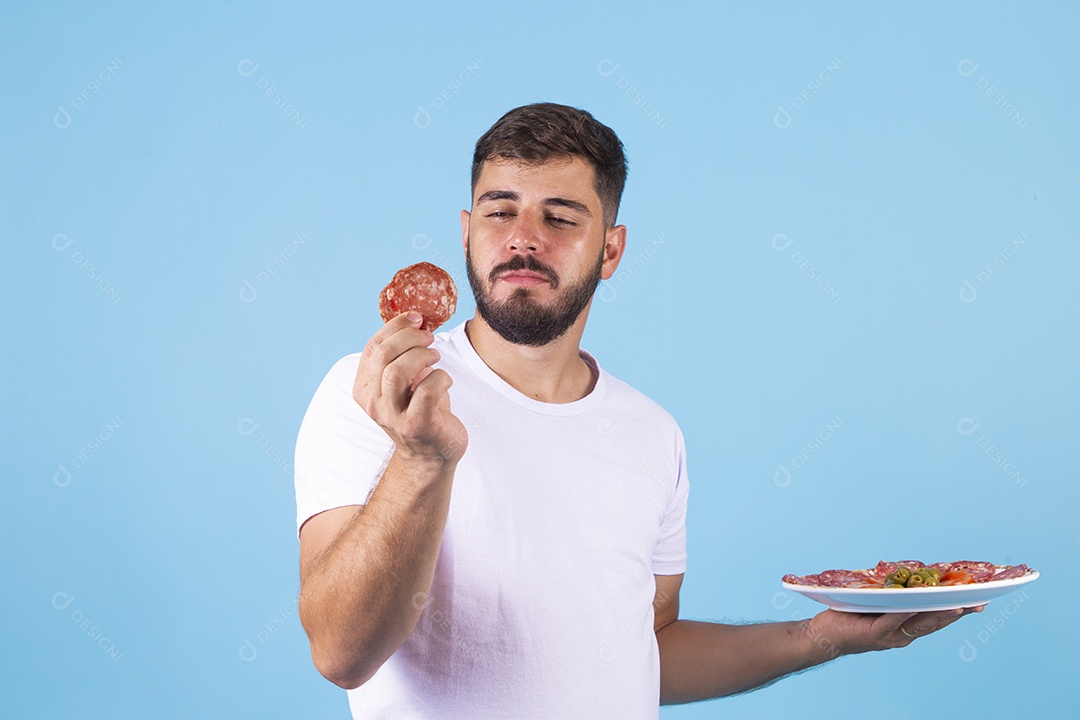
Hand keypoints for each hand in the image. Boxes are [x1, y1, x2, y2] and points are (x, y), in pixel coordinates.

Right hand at [353, 312, 467, 467]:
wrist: (432, 454)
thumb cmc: (420, 409)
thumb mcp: (404, 382)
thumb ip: (400, 357)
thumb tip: (414, 321)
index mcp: (364, 388)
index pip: (372, 347)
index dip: (395, 326)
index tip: (416, 318)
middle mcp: (374, 403)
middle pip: (383, 355)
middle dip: (410, 337)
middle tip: (429, 338)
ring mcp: (393, 416)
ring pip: (398, 371)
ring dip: (422, 355)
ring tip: (435, 356)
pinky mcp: (417, 425)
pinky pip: (428, 389)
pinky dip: (441, 376)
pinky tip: (445, 380)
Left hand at [805, 605, 984, 656]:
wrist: (825, 637)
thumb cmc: (850, 617)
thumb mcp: (877, 604)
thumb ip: (894, 594)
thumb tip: (910, 575)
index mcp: (906, 628)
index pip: (936, 618)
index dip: (957, 610)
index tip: (979, 601)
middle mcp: (902, 635)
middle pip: (934, 622)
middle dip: (957, 612)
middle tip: (978, 603)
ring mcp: (889, 637)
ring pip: (917, 624)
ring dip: (936, 615)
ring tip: (955, 605)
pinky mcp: (873, 634)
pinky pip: (889, 623)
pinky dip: (901, 614)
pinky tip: (910, 606)